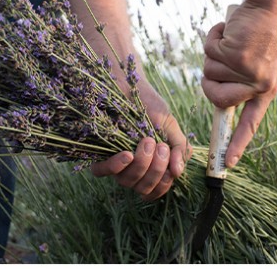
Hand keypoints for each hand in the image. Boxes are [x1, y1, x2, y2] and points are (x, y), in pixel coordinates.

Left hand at [89, 84, 188, 200]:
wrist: (130, 85)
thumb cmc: (150, 106)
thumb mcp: (169, 126)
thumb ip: (178, 148)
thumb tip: (178, 172)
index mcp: (149, 167)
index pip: (155, 191)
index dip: (163, 184)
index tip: (171, 164)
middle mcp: (131, 169)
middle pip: (142, 188)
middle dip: (156, 171)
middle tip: (161, 147)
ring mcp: (114, 163)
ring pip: (126, 181)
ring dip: (142, 165)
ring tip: (148, 141)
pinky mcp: (98, 153)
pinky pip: (103, 171)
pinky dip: (116, 166)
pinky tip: (127, 154)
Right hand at [202, 1, 276, 167]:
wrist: (267, 6)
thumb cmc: (258, 34)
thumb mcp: (257, 65)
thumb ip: (241, 83)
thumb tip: (221, 102)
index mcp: (266, 91)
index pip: (250, 124)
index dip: (236, 144)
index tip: (227, 163)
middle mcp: (260, 84)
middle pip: (216, 98)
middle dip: (209, 80)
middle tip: (219, 62)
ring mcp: (250, 70)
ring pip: (209, 71)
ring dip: (213, 52)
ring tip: (232, 40)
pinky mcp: (239, 54)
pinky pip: (209, 51)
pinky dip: (213, 37)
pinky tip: (229, 29)